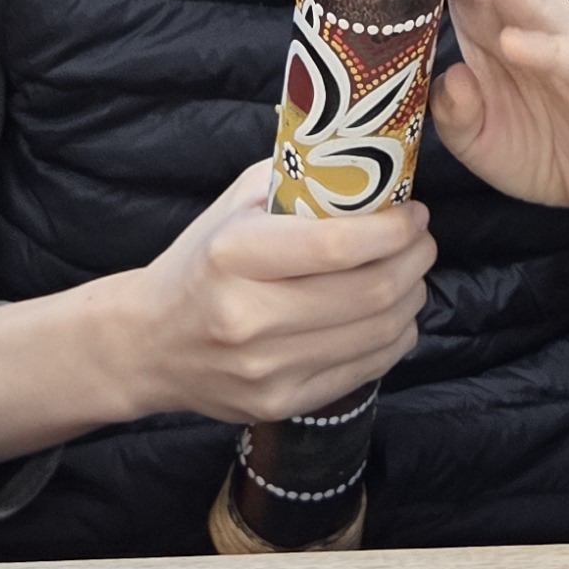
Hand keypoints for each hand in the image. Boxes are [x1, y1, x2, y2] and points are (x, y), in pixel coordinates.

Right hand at [119, 161, 431, 425]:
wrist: (147, 344)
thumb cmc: (201, 262)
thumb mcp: (236, 206)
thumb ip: (301, 181)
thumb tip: (374, 166)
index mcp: (234, 255)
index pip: (337, 246)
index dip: (393, 230)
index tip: (413, 214)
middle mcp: (248, 316)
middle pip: (370, 292)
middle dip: (414, 260)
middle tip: (421, 240)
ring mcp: (265, 368)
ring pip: (378, 333)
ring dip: (412, 297)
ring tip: (410, 274)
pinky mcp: (280, 403)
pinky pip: (367, 369)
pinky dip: (395, 336)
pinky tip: (390, 314)